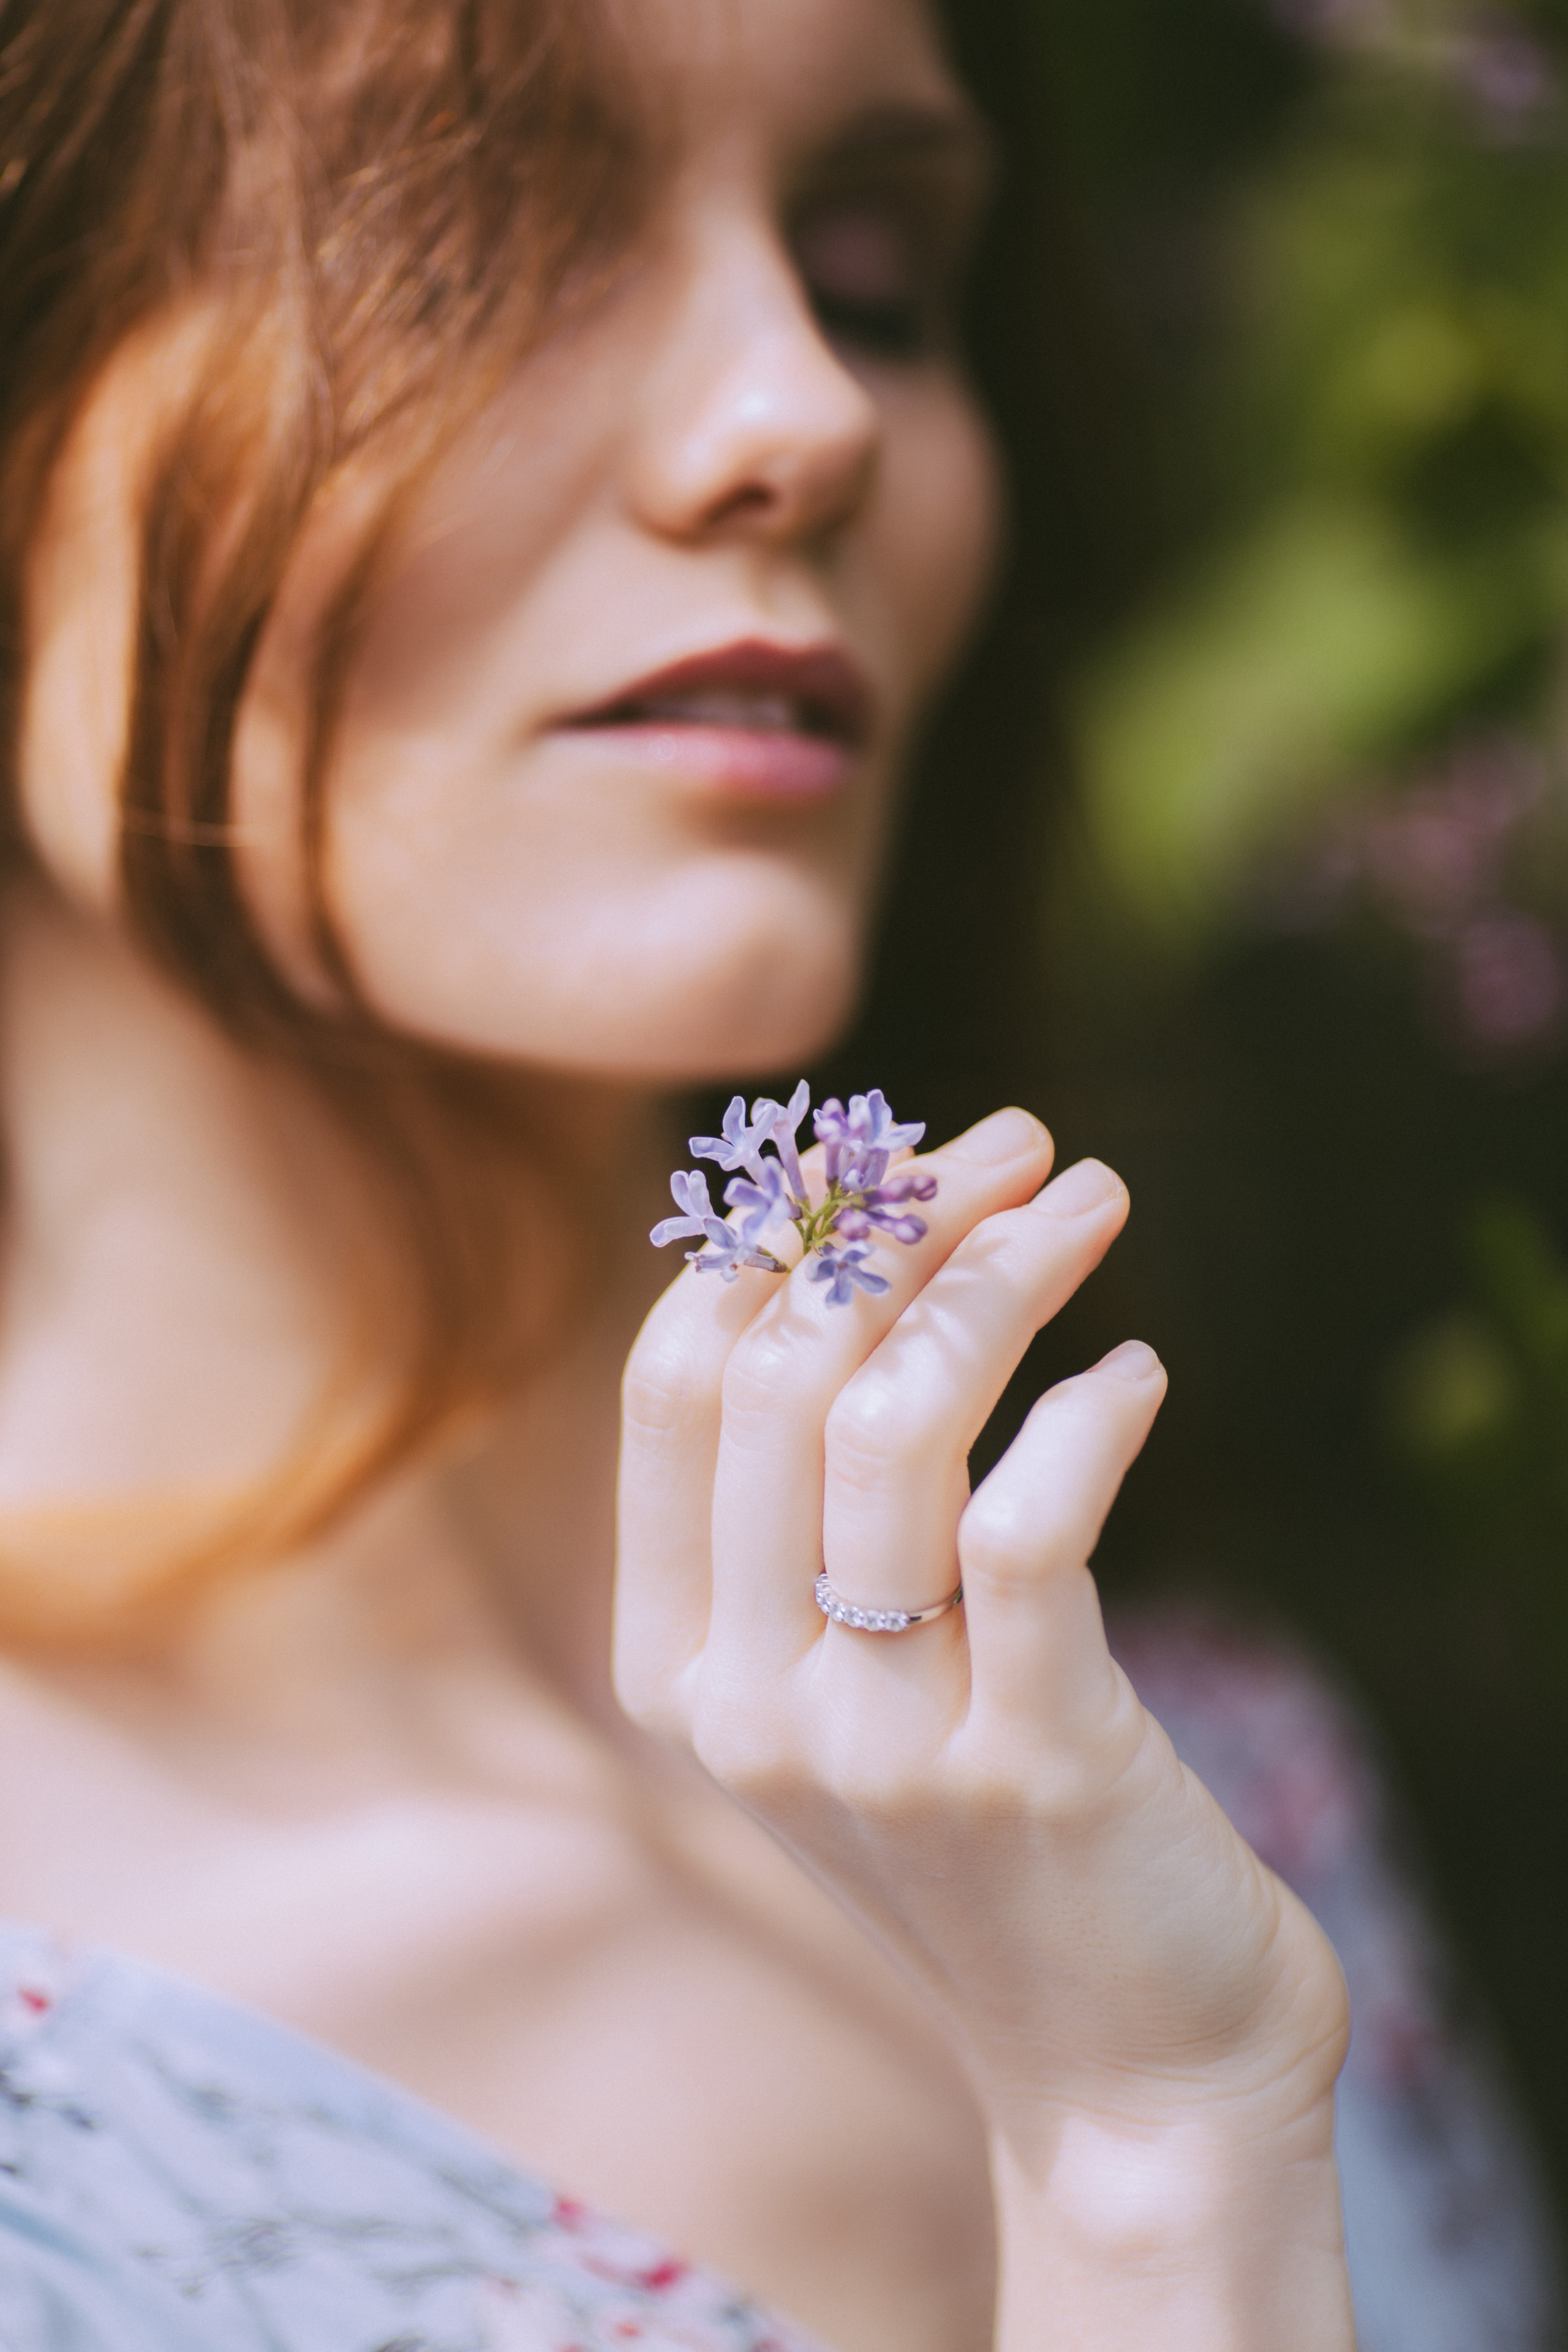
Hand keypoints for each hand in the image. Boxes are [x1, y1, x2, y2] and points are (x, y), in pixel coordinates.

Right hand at [617, 1105, 1352, 2345]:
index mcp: (673, 1662)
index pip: (676, 1382)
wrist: (1121, 2057)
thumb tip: (842, 1245)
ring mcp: (876, 1746)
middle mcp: (746, 1703)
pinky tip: (1139, 1374)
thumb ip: (811, 1510)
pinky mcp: (1027, 1767)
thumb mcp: (854, 1674)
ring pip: (895, 1424)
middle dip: (901, 1219)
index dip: (772, 1235)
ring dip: (1002, 1274)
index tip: (880, 1156)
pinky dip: (1089, 1414)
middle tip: (1019, 1142)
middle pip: (783, 1373)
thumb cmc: (993, 1826)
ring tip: (1089, 1200)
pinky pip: (1032, 1526)